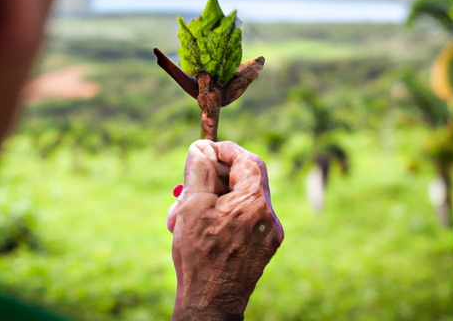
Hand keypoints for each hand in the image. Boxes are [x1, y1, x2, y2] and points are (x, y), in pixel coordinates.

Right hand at [168, 140, 283, 320]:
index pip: (247, 160)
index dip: (226, 151)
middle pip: (244, 179)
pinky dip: (223, 213)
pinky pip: (245, 217)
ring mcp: (269, 233)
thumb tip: (202, 147)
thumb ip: (200, 170)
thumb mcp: (192, 205)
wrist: (210, 305)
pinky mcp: (264, 246)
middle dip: (214, 177)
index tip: (206, 150)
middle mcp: (268, 216)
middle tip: (189, 183)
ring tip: (184, 210)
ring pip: (241, 199)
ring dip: (214, 197)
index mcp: (254, 202)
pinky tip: (199, 224)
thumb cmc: (199, 256)